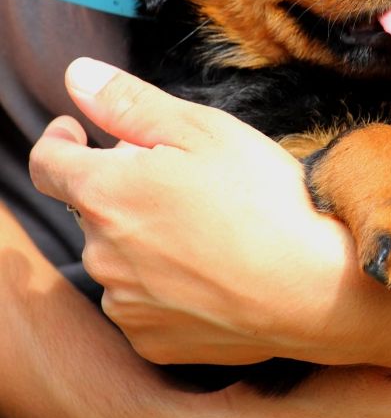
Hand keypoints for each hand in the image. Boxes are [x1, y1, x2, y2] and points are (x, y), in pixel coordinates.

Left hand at [30, 58, 350, 365]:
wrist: (316, 290)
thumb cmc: (266, 201)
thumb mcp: (203, 130)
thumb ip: (129, 102)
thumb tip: (77, 76)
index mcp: (106, 194)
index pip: (49, 162)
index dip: (61, 140)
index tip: (79, 134)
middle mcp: (101, 254)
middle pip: (93, 209)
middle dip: (124, 190)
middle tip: (186, 183)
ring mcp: (125, 303)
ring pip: (118, 258)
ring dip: (142, 241)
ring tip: (208, 233)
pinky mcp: (152, 341)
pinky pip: (143, 304)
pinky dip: (164, 287)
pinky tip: (211, 275)